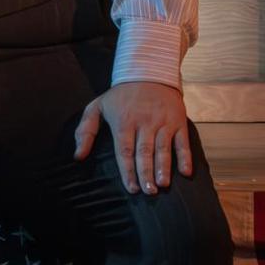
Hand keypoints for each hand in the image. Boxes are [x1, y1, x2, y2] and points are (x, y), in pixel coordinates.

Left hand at [73, 81, 192, 194]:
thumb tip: (78, 156)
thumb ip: (86, 131)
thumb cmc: (120, 95)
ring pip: (163, 148)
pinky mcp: (178, 120)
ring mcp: (162, 121)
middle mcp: (144, 122)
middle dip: (146, 173)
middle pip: (144, 152)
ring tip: (162, 185)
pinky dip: (185, 157)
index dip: (127, 171)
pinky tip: (185, 172)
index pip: (124, 150)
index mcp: (123, 121)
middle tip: (148, 192)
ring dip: (164, 167)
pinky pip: (182, 141)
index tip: (131, 188)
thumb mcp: (97, 106)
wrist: (148, 72)